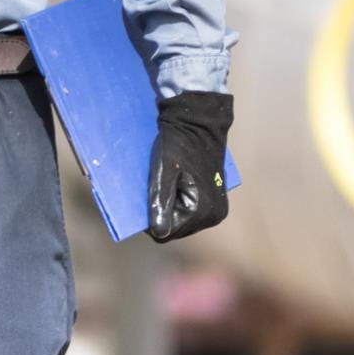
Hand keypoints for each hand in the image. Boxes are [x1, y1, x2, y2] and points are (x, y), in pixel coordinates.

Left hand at [147, 90, 232, 242]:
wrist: (199, 121)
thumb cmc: (180, 144)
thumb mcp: (164, 171)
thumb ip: (161, 201)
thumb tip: (158, 232)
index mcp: (204, 211)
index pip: (166, 232)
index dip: (148, 221)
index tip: (137, 204)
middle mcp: (214, 215)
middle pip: (174, 228)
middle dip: (158, 215)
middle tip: (145, 194)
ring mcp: (216, 208)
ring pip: (180, 220)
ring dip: (166, 208)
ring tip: (157, 188)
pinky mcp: (214, 199)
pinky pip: (188, 209)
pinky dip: (175, 202)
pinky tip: (168, 186)